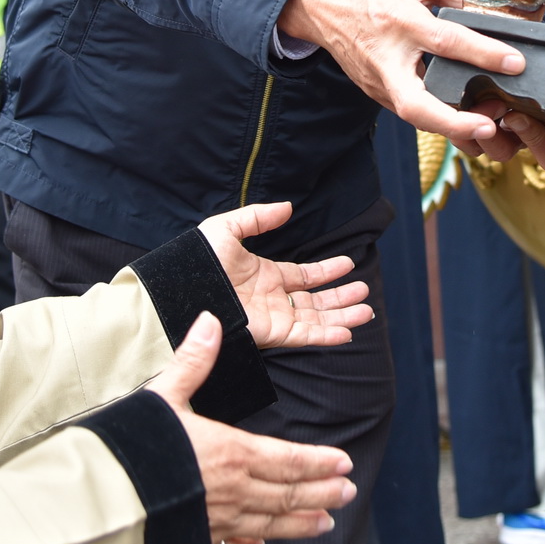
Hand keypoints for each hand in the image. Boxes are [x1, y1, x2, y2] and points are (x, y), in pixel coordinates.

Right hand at [150, 312, 357, 543]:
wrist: (101, 497)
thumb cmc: (132, 441)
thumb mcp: (163, 394)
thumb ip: (193, 360)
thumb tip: (211, 318)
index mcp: (230, 451)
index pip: (288, 459)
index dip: (319, 463)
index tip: (344, 463)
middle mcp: (231, 490)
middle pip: (287, 494)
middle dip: (321, 492)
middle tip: (348, 492)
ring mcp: (215, 520)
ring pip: (269, 524)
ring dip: (300, 523)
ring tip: (326, 523)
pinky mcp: (194, 540)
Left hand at [195, 202, 373, 349]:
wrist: (178, 290)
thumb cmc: (196, 260)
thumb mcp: (227, 228)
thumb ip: (258, 218)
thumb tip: (287, 208)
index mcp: (265, 275)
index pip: (303, 276)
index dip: (326, 271)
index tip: (348, 264)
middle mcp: (273, 298)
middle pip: (315, 300)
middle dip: (340, 297)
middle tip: (364, 293)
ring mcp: (272, 317)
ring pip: (315, 319)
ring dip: (341, 316)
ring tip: (366, 311)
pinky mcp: (269, 333)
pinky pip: (303, 336)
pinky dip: (326, 335)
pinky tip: (346, 332)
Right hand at [277, 0, 521, 146]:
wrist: (317, 3)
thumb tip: (489, 8)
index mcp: (399, 20)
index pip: (445, 42)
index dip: (483, 53)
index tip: (515, 63)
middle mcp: (387, 57)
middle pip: (417, 105)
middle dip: (454, 123)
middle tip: (489, 127)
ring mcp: (378, 81)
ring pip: (414, 117)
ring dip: (452, 129)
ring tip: (490, 129)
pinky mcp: (376, 92)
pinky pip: (411, 111)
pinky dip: (439, 120)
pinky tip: (466, 121)